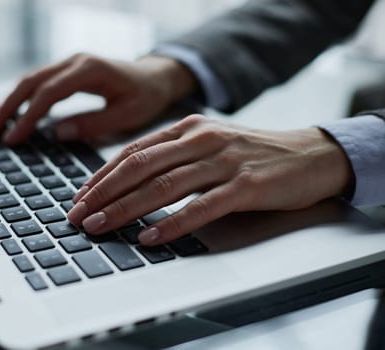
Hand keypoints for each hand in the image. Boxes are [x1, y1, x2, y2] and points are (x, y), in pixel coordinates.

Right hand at [0, 53, 196, 144]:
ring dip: (7, 103)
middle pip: (31, 83)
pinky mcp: (66, 72)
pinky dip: (18, 99)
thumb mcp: (128, 114)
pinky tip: (3, 113)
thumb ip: (95, 123)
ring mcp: (68, 64)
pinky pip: (37, 84)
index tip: (12, 139)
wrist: (155, 77)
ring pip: (29, 82)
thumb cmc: (146, 96)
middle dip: (6, 108)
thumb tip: (57, 133)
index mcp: (90, 70)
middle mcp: (74, 61)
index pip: (49, 93)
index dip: (28, 117)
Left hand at [67, 115, 353, 244]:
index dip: (102, 175)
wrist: (309, 154)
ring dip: (126, 208)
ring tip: (100, 226)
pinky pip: (201, 206)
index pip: (133, 152)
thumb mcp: (208, 144)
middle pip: (141, 167)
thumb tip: (129, 182)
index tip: (80, 197)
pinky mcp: (245, 184)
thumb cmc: (252, 153)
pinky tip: (151, 236)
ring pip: (164, 185)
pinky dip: (173, 223)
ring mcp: (223, 160)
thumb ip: (174, 156)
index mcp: (188, 128)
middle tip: (78, 215)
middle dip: (103, 193)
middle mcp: (201, 139)